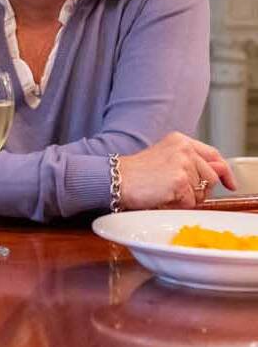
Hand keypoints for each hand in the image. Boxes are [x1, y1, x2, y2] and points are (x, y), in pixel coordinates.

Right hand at [118, 131, 236, 209]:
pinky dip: (178, 206)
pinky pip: (190, 202)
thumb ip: (194, 163)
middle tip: (178, 193)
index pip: (213, 155)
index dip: (224, 172)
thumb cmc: (137, 173)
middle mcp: (184, 149)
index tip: (230, 184)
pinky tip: (162, 198)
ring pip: (202, 192)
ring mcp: (182, 164)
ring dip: (187, 199)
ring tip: (165, 193)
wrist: (116, 179)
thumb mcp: (167, 160)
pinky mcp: (179, 181)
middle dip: (201, 190)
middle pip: (211, 177)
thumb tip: (222, 172)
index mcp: (180, 140)